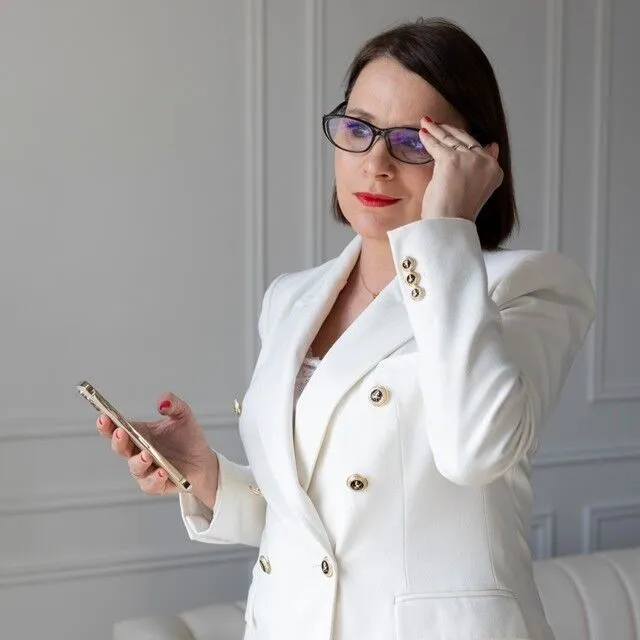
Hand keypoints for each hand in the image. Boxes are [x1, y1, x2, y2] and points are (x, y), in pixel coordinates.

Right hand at [96, 392, 218, 507]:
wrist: (202, 460)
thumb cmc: (187, 437)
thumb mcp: (183, 415)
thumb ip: (173, 404)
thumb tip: (162, 402)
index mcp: (138, 433)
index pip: (116, 429)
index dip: (106, 424)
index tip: (104, 416)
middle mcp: (137, 452)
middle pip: (120, 448)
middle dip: (118, 440)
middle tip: (121, 433)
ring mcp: (145, 470)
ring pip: (135, 467)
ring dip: (139, 461)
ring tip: (147, 454)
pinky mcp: (157, 485)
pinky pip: (151, 484)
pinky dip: (155, 478)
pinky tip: (162, 471)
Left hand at [418, 118, 503, 221]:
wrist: (449, 225)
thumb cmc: (457, 214)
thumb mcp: (476, 188)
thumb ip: (482, 167)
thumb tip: (493, 145)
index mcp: (495, 171)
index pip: (479, 148)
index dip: (464, 139)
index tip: (454, 132)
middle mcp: (486, 163)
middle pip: (465, 140)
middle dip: (449, 131)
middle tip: (437, 123)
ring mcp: (470, 160)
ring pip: (450, 140)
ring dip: (436, 130)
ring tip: (426, 124)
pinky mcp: (451, 160)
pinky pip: (437, 145)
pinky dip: (428, 139)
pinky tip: (422, 133)